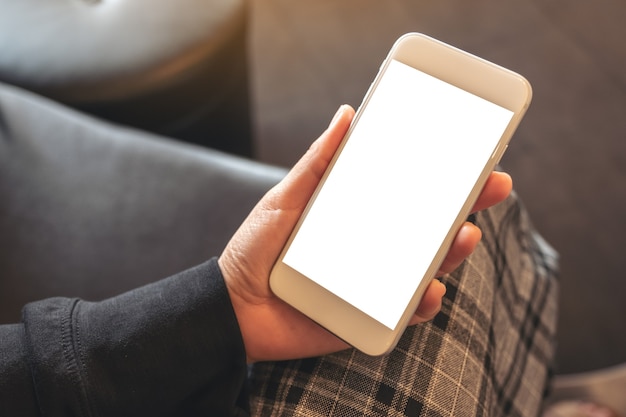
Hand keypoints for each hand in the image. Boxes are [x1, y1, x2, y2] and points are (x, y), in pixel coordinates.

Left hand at [218, 105, 511, 362]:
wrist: (233, 307)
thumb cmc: (256, 250)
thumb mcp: (285, 199)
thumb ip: (316, 163)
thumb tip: (346, 115)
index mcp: (358, 215)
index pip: (408, 192)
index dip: (442, 176)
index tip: (473, 154)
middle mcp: (372, 246)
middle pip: (429, 227)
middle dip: (465, 206)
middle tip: (493, 184)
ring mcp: (374, 283)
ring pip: (426, 267)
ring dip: (453, 252)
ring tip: (466, 233)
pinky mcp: (368, 317)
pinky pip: (405, 313)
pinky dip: (422, 303)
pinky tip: (430, 289)